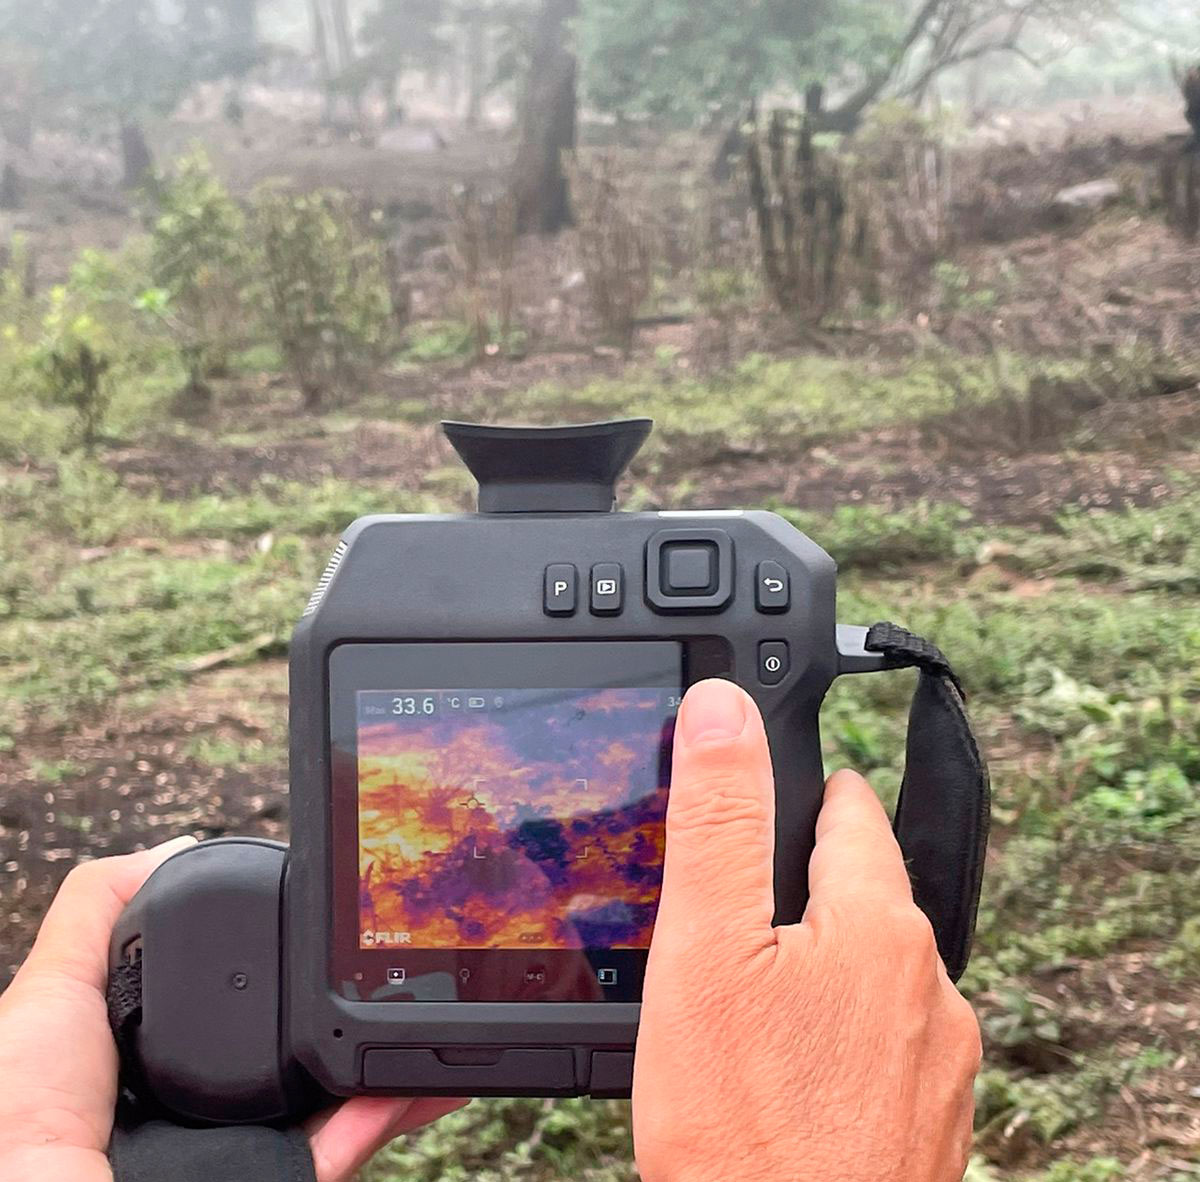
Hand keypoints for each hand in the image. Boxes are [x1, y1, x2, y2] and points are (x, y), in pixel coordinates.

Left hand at [0, 838, 464, 1181]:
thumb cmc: (14, 1120)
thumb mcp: (49, 997)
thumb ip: (98, 912)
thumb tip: (171, 845)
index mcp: (165, 1061)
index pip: (248, 1003)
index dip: (292, 962)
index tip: (335, 921)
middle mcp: (211, 1109)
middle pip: (305, 1048)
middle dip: (361, 1008)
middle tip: (407, 965)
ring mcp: (244, 1152)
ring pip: (340, 1099)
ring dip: (393, 1057)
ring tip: (437, 1012)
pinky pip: (342, 1148)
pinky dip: (385, 1111)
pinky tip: (418, 1072)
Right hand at [634, 679, 980, 1181]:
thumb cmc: (745, 1129)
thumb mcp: (707, 951)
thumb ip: (719, 820)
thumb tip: (726, 708)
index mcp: (880, 925)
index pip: (850, 810)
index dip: (802, 786)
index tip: (772, 781)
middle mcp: (929, 985)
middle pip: (863, 889)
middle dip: (804, 878)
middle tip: (736, 893)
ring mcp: (937, 1060)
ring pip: (873, 968)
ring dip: (823, 958)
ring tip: (755, 981)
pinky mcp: (926, 1121)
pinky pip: (881, 1040)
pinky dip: (839, 1029)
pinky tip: (792, 1061)